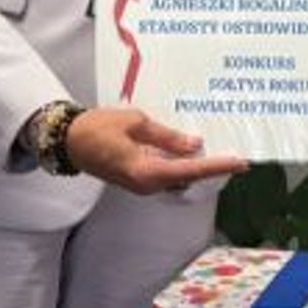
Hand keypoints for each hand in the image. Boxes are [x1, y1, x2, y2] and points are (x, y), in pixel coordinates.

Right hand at [64, 107, 245, 194]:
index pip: (191, 169)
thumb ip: (167, 137)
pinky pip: (166, 172)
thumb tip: (194, 144)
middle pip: (189, 176)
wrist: (68, 141)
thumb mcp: (136, 123)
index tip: (240, 162)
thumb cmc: (97, 128)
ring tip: (219, 150)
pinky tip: (190, 149)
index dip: (218, 166)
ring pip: (178, 176)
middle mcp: (147, 184)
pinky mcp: (138, 179)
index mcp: (147, 172)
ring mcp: (142, 184)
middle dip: (212, 166)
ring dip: (197, 165)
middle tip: (236, 155)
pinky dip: (181, 163)